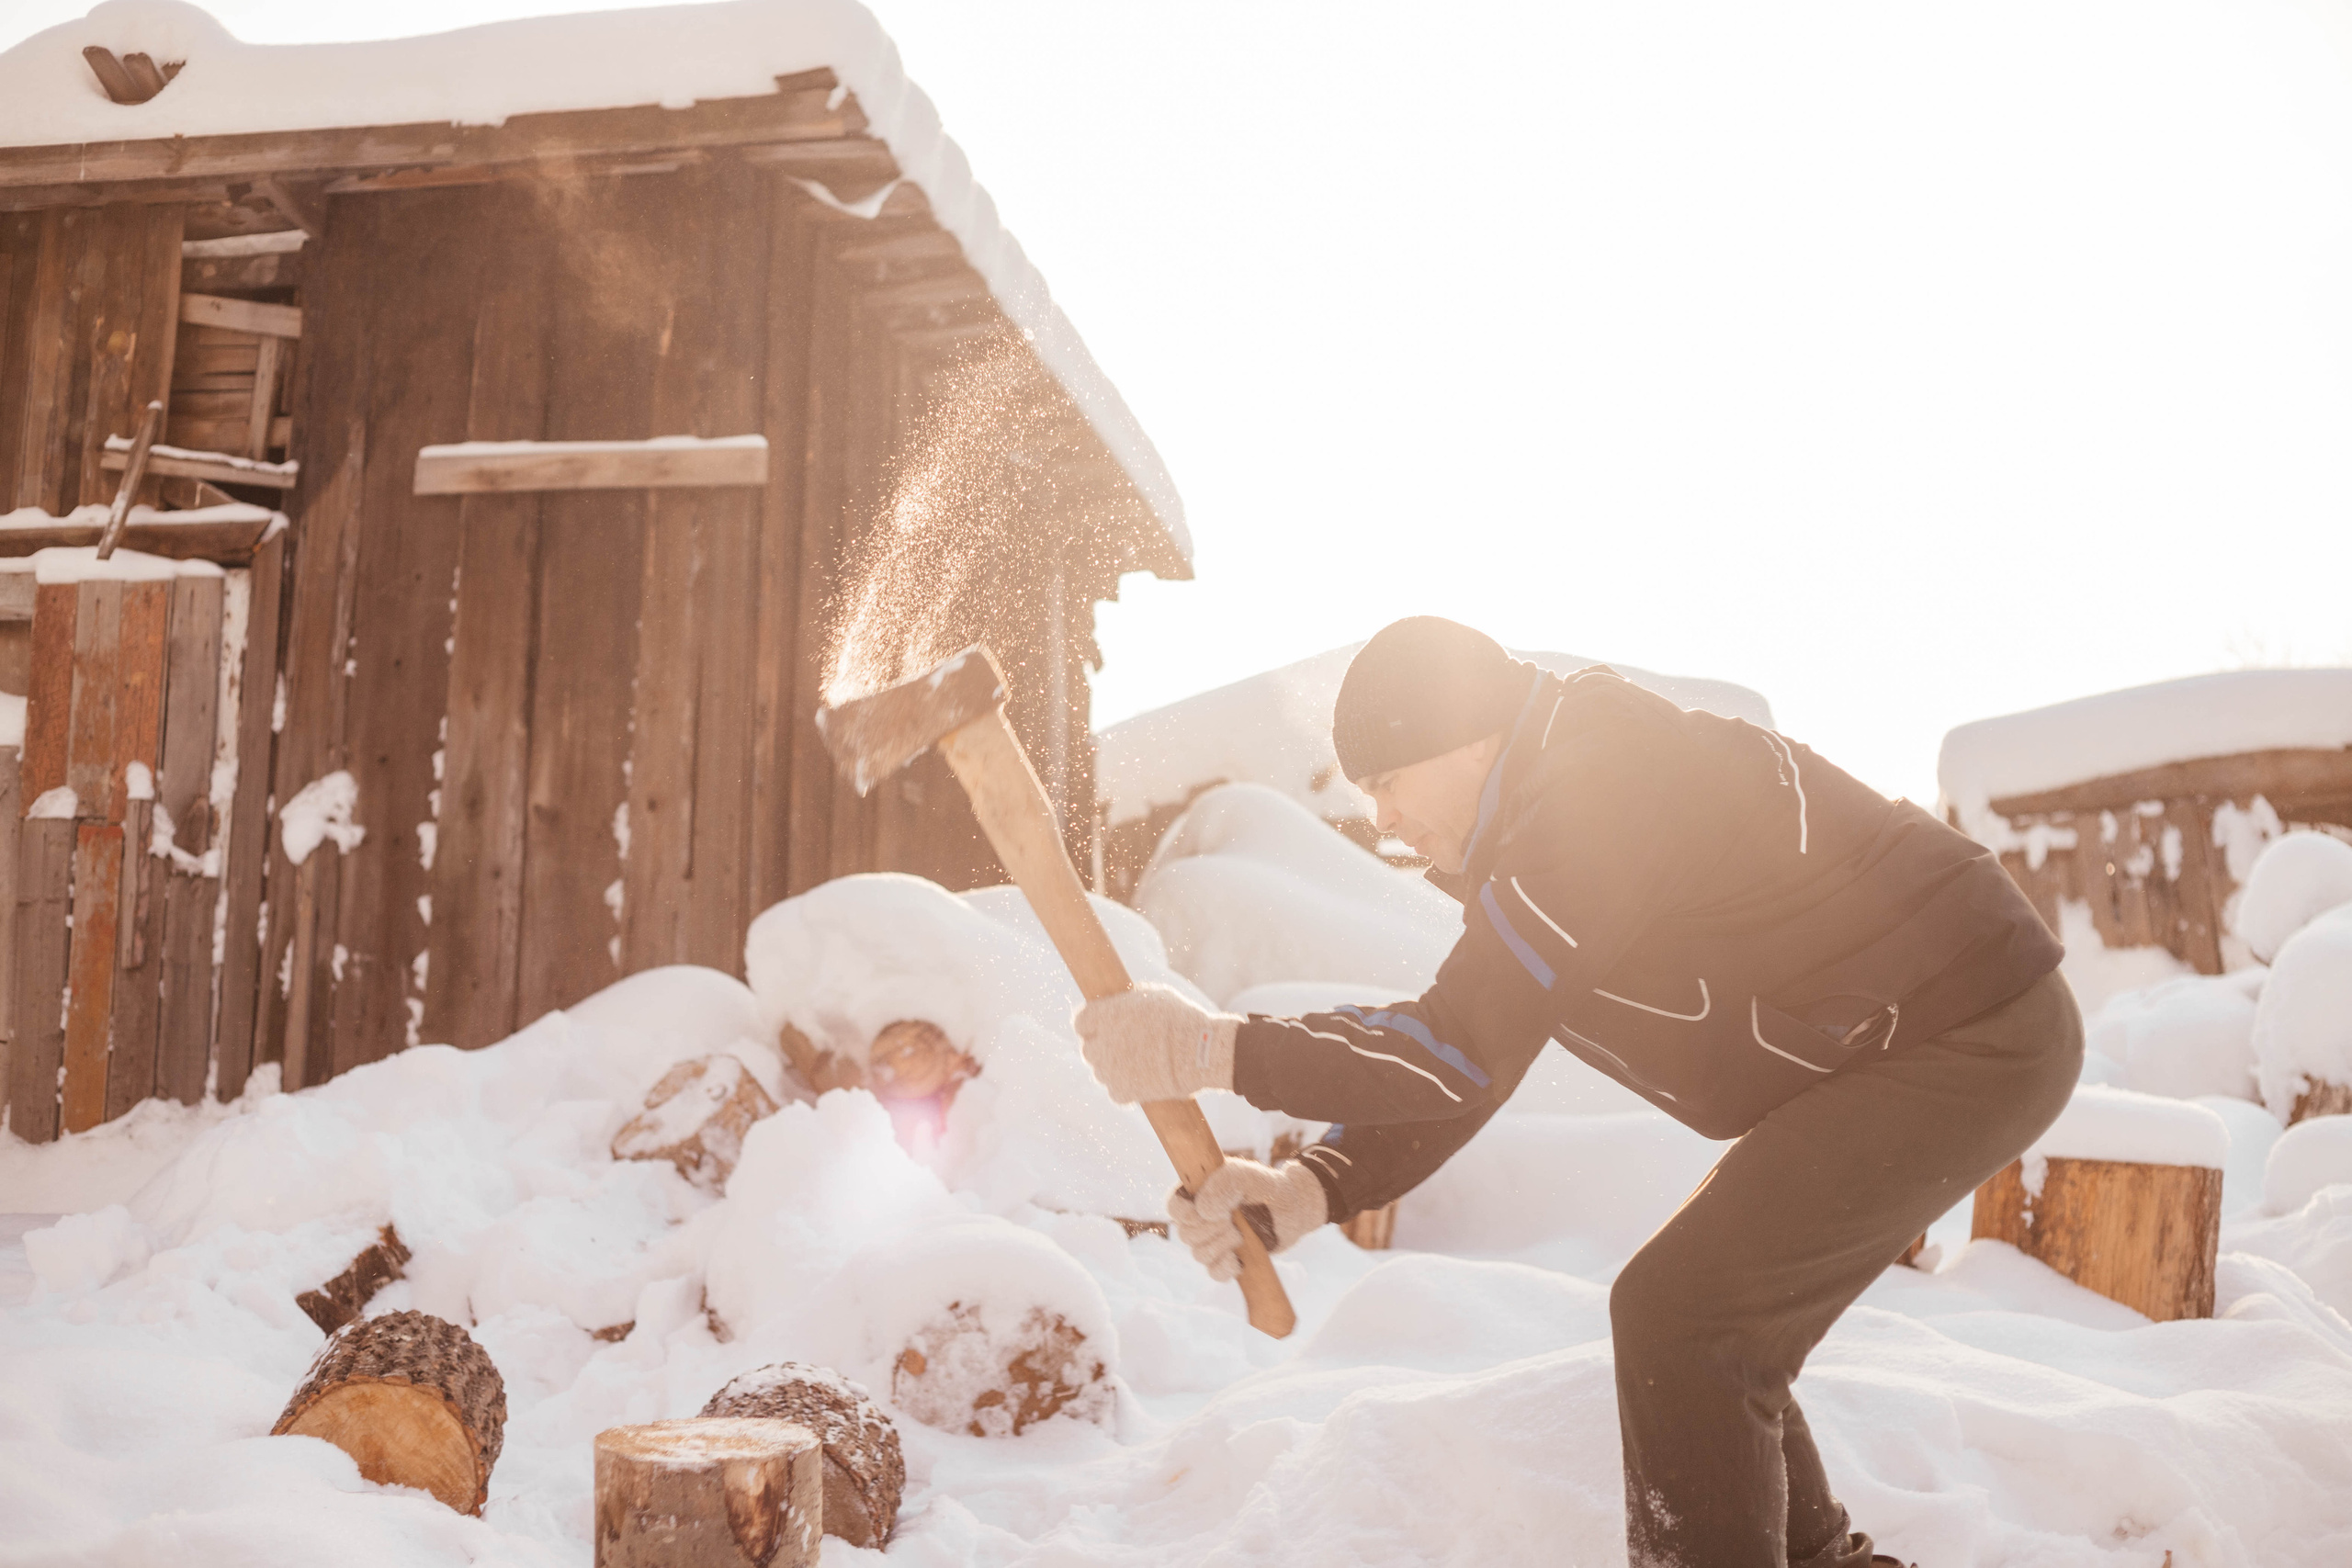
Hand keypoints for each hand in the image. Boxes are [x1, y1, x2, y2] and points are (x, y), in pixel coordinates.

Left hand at [1075, 984, 1238, 1104]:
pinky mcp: (1122, 1092)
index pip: (1081, 1022)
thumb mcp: (1152, 996)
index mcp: (1104, 1016)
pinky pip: (1115, 1091)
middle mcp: (1100, 1044)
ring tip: (1140, 1063)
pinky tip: (1143, 1078)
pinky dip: (1126, 1088)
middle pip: (1088, 1049)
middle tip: (1125, 1046)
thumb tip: (1120, 1005)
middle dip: (1103, 1047)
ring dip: (1114, 1068)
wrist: (1201, 1051)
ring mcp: (1109, 1070)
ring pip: (1101, 1072)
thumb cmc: (1180, 1018)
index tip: (1105, 1027)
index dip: (1093, 1025)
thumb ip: (1127, 1003)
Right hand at [1168, 1159, 1327, 1280]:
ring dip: (1220, 1246)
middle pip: (1185, 1234)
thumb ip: (1222, 1186)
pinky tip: (1238, 1260)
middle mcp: (1201, 1218)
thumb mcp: (1243, 1176)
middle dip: (1209, 1230)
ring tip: (1241, 1234)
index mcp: (1198, 1193)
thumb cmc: (1264, 1187)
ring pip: (1199, 1255)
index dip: (1183, 1214)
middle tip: (1232, 1219)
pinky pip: (1215, 1272)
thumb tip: (1202, 1213)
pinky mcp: (1228, 1259)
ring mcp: (1214, 1240)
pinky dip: (1225, 1268)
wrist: (1291, 1209)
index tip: (1202, 1213)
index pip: (1173, 1206)